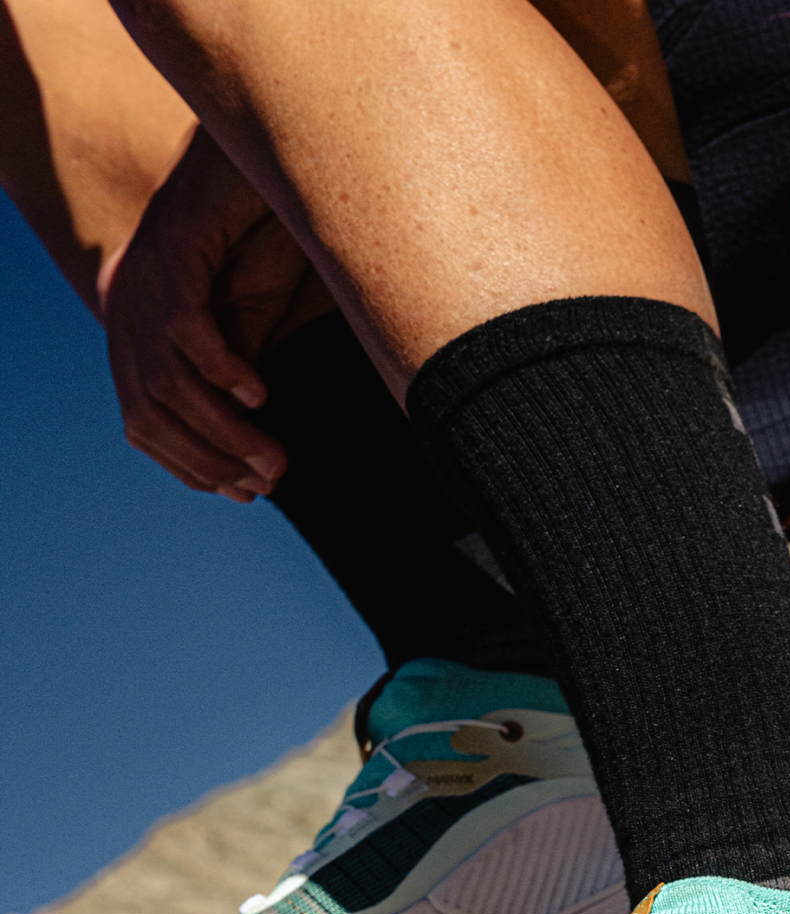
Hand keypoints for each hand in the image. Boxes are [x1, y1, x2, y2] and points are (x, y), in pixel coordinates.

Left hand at [99, 127, 327, 500]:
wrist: (265, 153)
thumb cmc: (264, 231)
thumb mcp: (250, 318)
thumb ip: (236, 370)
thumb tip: (247, 441)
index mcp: (136, 325)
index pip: (143, 421)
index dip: (191, 467)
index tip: (246, 493)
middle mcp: (125, 304)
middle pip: (148, 413)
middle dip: (209, 461)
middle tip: (267, 483)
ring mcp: (143, 277)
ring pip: (168, 383)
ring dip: (224, 432)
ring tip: (274, 457)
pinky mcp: (173, 249)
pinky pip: (188, 332)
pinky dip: (224, 373)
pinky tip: (261, 394)